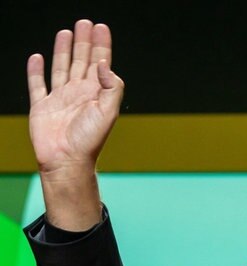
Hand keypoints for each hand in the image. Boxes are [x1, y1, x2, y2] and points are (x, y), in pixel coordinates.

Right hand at [27, 20, 123, 178]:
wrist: (67, 161)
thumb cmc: (89, 141)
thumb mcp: (107, 113)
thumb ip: (111, 87)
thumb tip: (104, 63)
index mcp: (96, 95)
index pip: (100, 64)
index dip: (101, 46)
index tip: (101, 27)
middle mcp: (79, 95)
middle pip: (82, 61)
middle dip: (84, 42)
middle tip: (85, 23)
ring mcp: (60, 100)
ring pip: (61, 68)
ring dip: (63, 50)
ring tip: (66, 32)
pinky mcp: (42, 107)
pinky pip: (37, 84)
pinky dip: (36, 71)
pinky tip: (37, 58)